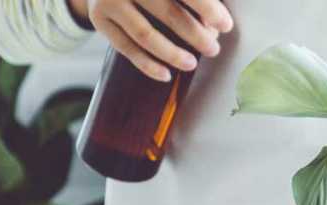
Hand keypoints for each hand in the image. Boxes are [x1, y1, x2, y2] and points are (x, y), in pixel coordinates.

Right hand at [70, 0, 233, 81]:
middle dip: (195, 34)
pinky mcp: (100, 20)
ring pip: (145, 34)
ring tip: (192, 63)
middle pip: (168, 12)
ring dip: (172, 53)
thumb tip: (214, 23)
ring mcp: (110, 1)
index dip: (207, 7)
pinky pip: (126, 47)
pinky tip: (166, 75)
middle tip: (213, 49)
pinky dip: (147, 65)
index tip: (226, 25)